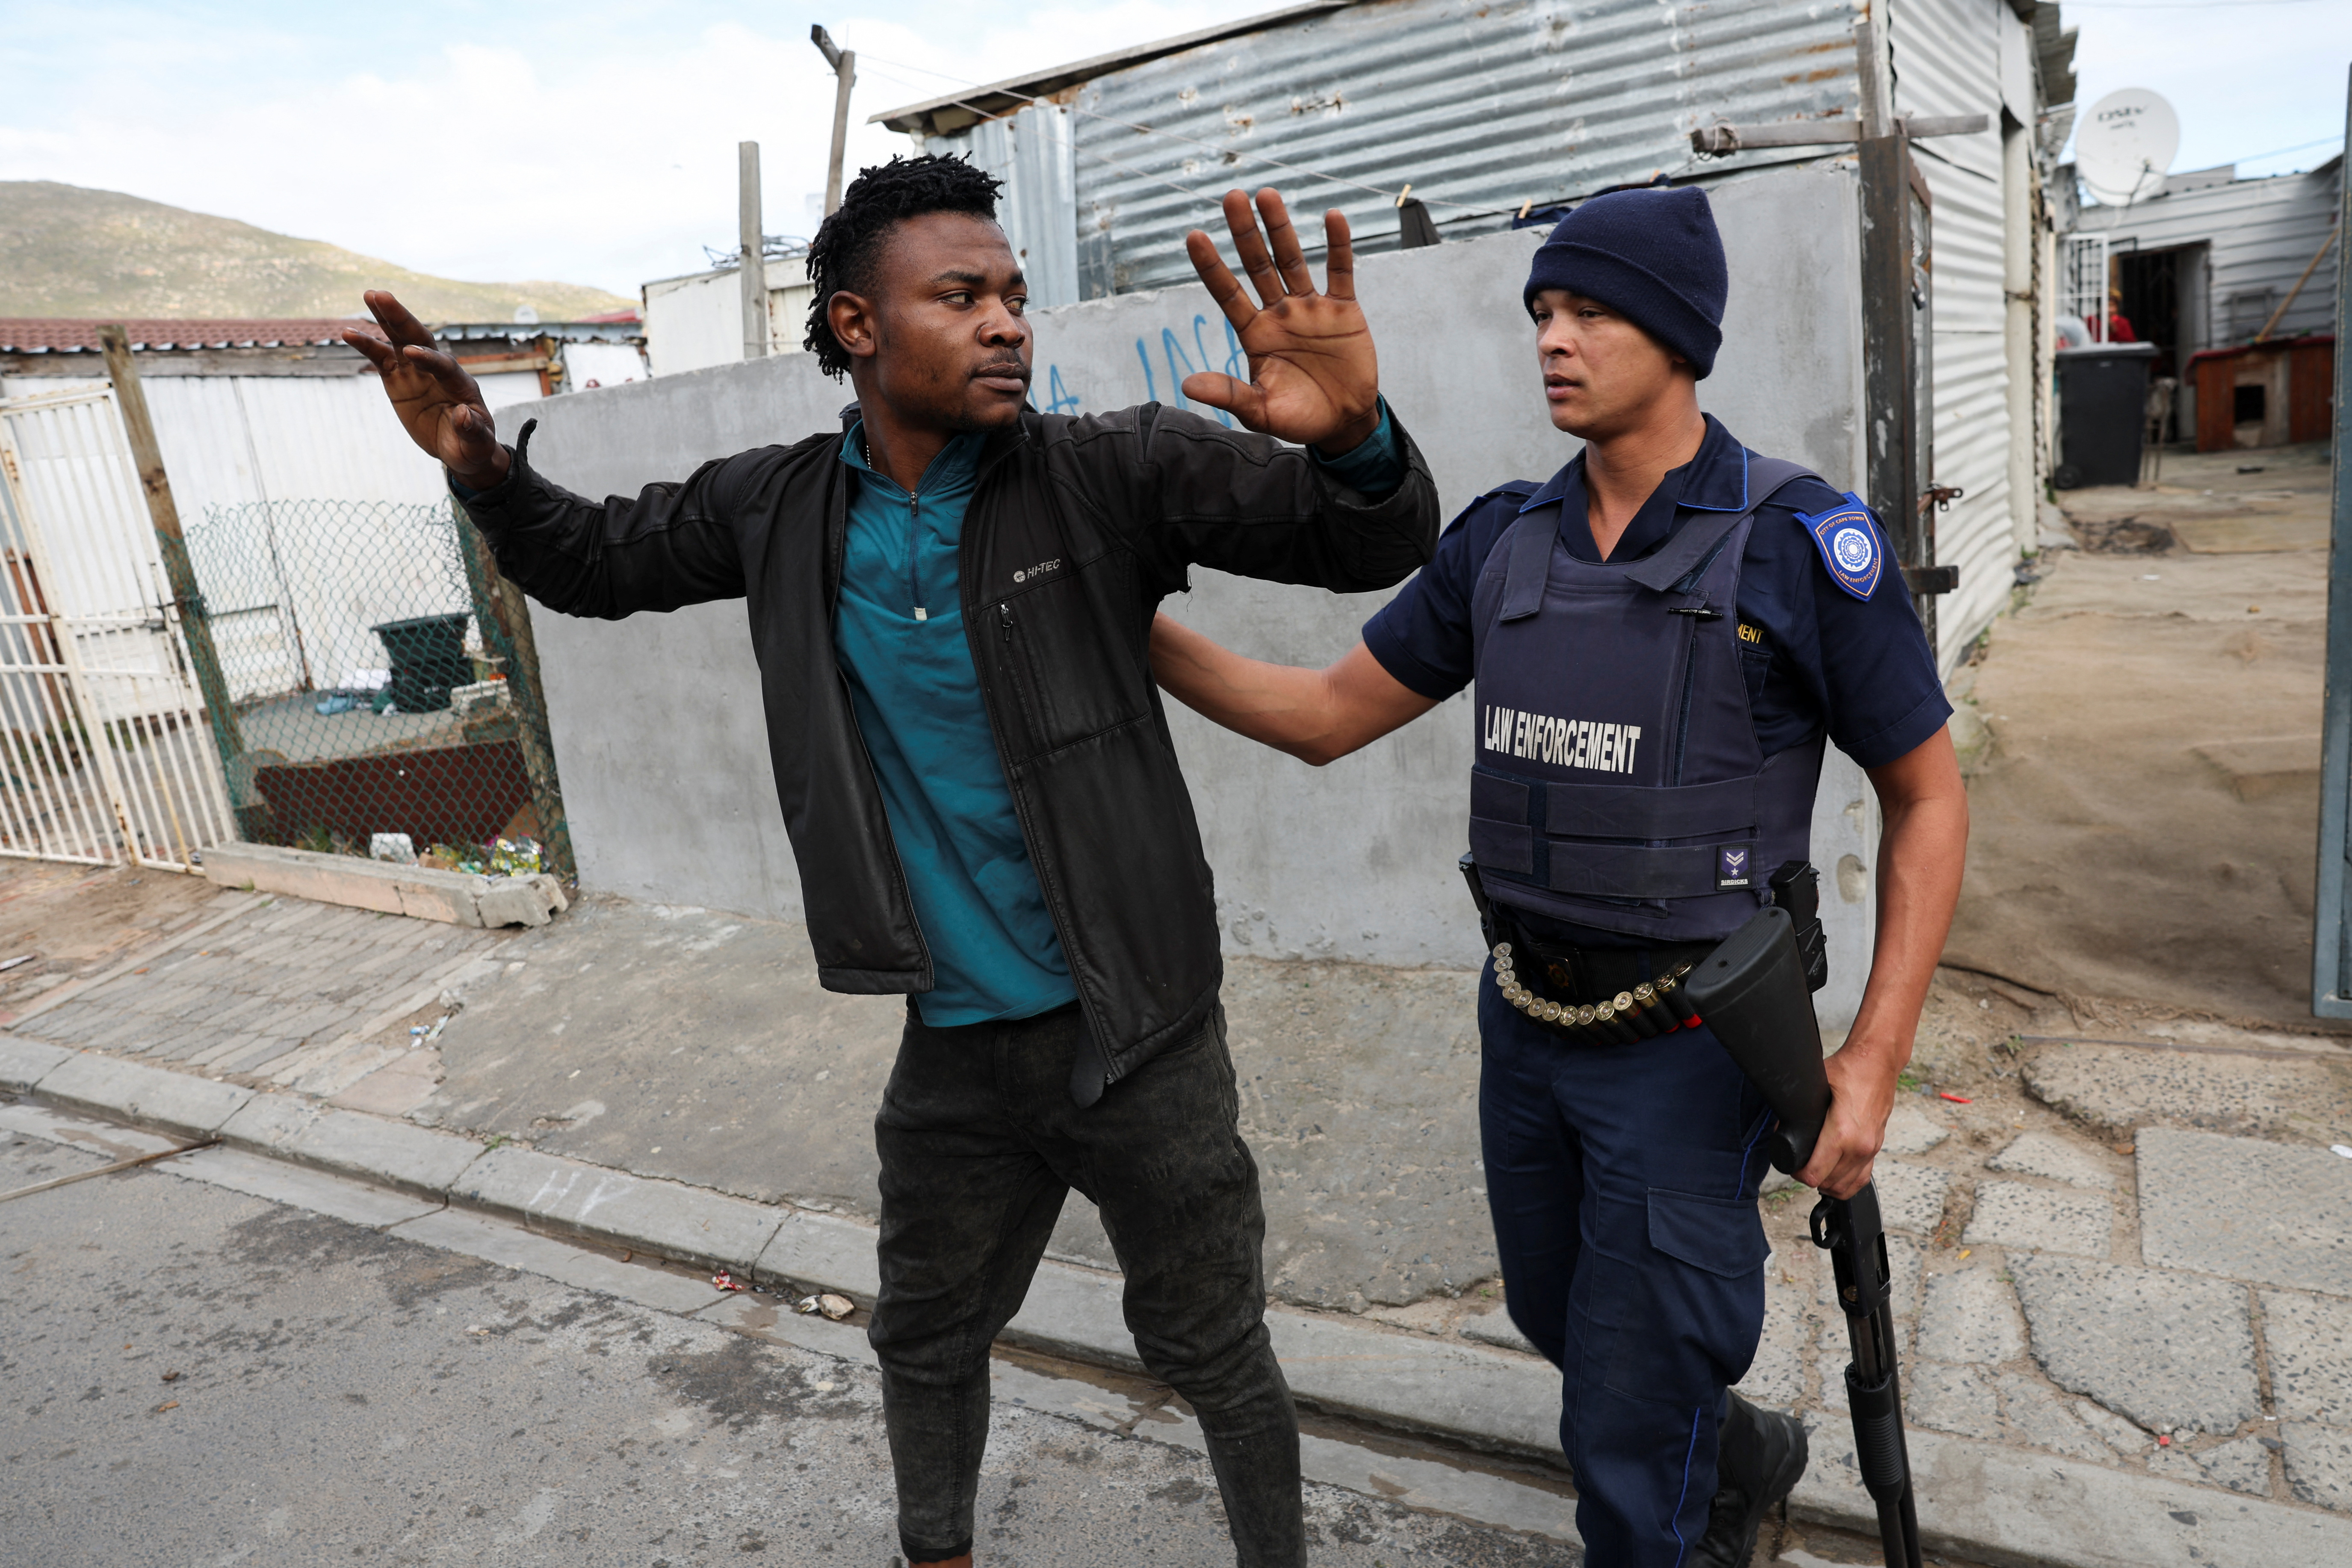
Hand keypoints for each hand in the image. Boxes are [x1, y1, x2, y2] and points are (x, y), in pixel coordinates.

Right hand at [342, 290, 509, 488]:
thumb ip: (472, 430)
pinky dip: (366, 346)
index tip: (411, 353)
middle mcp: (437, 370)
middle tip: (383, 296)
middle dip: (403, 318)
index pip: (444, 365)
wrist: (460, 448)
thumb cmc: (473, 445)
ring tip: (369, 295)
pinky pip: (380, 359)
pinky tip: (348, 333)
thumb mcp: (477, 444)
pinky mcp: (398, 378)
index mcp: (460, 384)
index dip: (429, 359)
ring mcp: (416, 372)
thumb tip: (463, 415)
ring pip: (399, 340)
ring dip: (385, 318)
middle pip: (420, 339)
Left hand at [1183, 190, 1380, 454]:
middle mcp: (1279, 313)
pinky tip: (1332, 217)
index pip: (1227, 294)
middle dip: (1245, 233)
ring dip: (1281, 228)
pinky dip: (1338, 246)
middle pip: (1258, 265)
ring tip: (1267, 195)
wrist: (1343, 422)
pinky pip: (1340, 272)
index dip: (1211, 266)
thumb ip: (1229, 394)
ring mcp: (1311, 308)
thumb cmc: (1298, 418)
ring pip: (1293, 260)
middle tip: (1231, 197)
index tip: (1193, 236)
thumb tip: (1187, 384)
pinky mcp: (1343, 310)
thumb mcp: (1260, 411)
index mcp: (1255, 333)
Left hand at [1796, 1042, 1901, 1199]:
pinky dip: (1847, 1182)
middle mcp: (1859, 1146)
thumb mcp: (1815, 1086)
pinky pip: (1862, 1178)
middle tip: (1800, 1165)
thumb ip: (1798, 1109)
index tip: (1792, 1164)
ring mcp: (1871, 1148)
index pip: (1815, 1173)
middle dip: (1810, 1177)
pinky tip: (1835, 1176)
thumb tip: (1782, 1127)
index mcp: (1842, 1134)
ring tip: (1815, 1171)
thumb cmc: (1850, 1070)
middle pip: (1829, 1183)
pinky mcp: (1877, 1146)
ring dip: (1828, 1183)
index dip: (1798, 1173)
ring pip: (1846, 1186)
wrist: (1878, 1062)